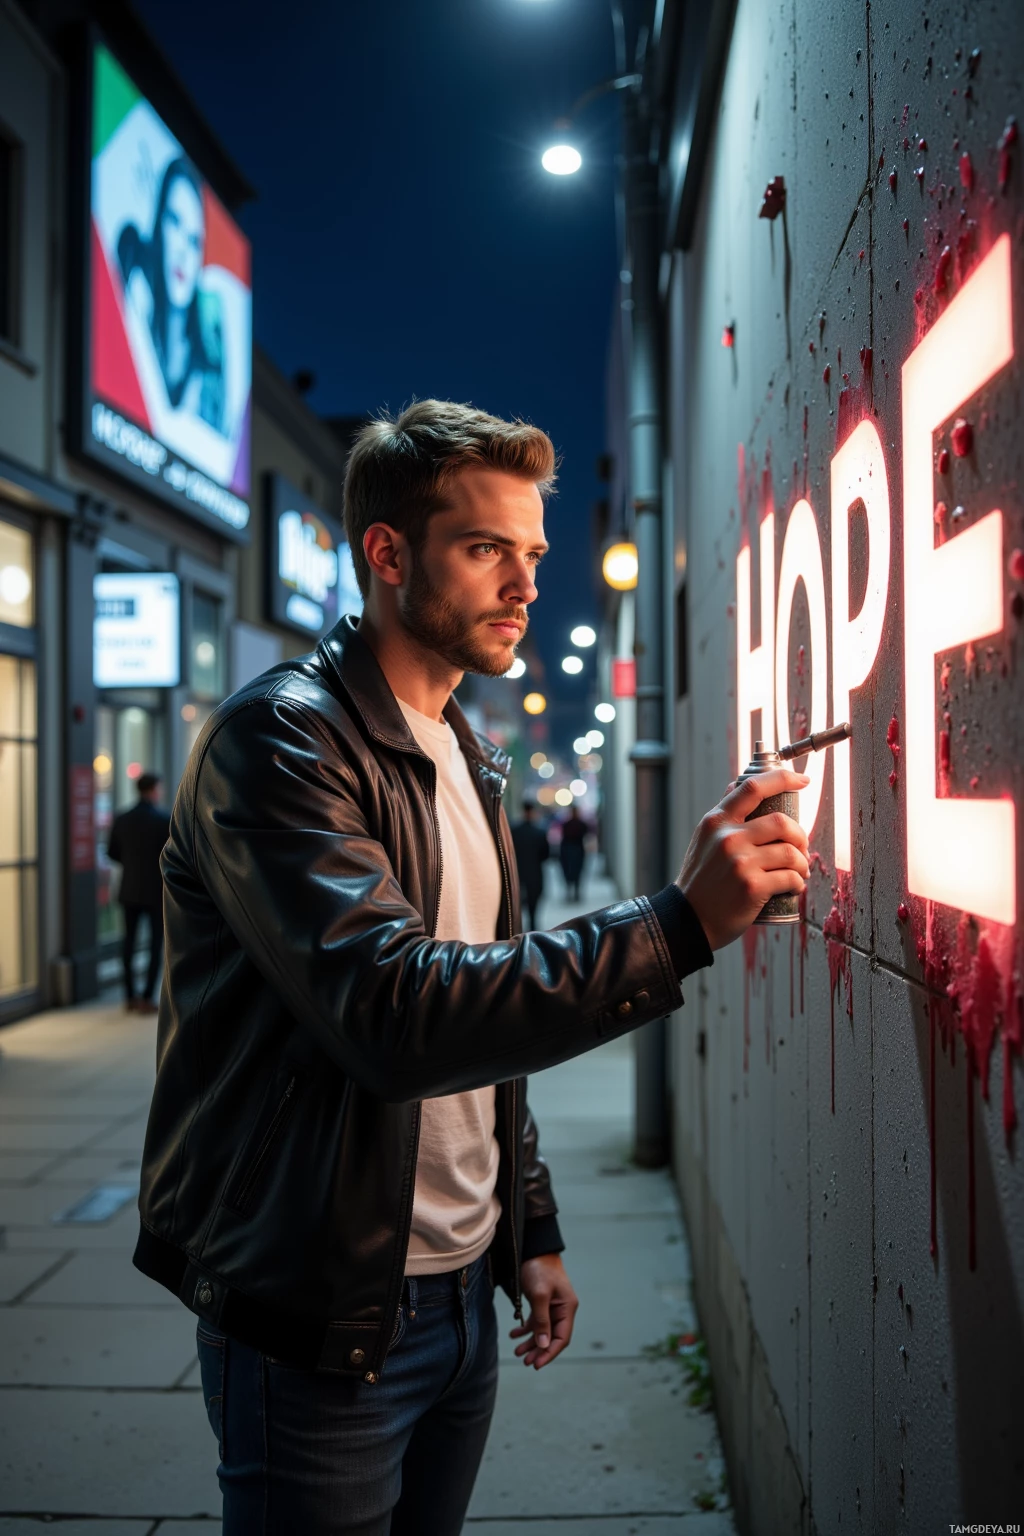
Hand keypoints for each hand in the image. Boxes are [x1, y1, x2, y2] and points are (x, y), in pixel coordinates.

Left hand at [511, 1254, 577, 1368]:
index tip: (537, 1364)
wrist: (533, 1249)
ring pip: (542, 1331)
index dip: (550, 1352)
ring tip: (518, 1353)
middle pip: (552, 1337)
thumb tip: (544, 1345)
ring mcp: (552, 1306)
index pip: (562, 1337)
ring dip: (531, 1343)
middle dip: (539, 1351)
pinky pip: (535, 1322)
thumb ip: (542, 1320)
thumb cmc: (539, 1268)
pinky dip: (525, 1330)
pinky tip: (514, 1335)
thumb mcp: (540, 1295)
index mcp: (567, 1308)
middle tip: (525, 1362)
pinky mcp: (541, 1302)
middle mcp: (562, 1309)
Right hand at [676, 768, 810, 949]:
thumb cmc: (700, 880)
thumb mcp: (703, 839)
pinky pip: (790, 878)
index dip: (783, 779)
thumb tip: (736, 785)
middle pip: (782, 822)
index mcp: (717, 821)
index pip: (753, 787)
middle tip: (801, 848)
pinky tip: (793, 887)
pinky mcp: (752, 887)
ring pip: (791, 853)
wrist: (689, 920)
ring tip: (798, 871)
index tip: (802, 780)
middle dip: (800, 835)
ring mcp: (740, 862)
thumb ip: (723, 815)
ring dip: (803, 863)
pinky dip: (798, 883)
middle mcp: (728, 837)